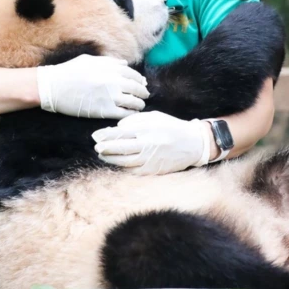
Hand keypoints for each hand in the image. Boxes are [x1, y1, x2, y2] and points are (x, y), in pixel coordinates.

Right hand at [36, 54, 148, 118]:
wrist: (53, 86)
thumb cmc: (69, 71)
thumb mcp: (89, 60)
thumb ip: (109, 62)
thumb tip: (125, 64)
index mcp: (110, 68)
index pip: (133, 74)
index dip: (140, 80)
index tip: (141, 84)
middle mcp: (113, 81)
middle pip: (137, 88)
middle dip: (142, 93)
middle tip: (144, 96)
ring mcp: (109, 96)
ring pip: (133, 102)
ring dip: (139, 105)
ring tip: (139, 106)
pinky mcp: (103, 110)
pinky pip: (124, 114)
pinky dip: (130, 115)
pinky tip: (130, 115)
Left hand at [92, 111, 210, 174]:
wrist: (193, 144)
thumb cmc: (171, 127)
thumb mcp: (154, 117)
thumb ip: (135, 120)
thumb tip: (118, 127)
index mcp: (146, 129)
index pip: (120, 133)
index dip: (105, 136)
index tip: (95, 136)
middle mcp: (146, 145)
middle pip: (119, 148)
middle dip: (105, 148)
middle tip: (96, 147)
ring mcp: (149, 159)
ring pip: (124, 161)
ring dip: (111, 159)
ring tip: (102, 155)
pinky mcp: (153, 170)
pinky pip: (133, 171)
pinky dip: (123, 168)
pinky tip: (117, 164)